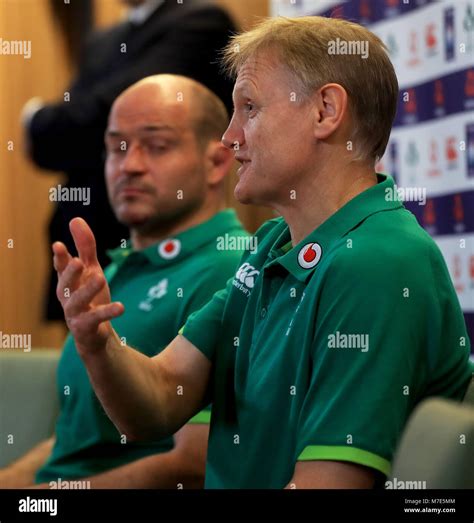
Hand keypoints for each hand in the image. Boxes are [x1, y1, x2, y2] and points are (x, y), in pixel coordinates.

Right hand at [53, 218, 123, 356]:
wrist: (96, 333)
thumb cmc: (91, 297)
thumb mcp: (92, 269)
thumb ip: (85, 247)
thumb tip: (75, 219)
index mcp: (68, 282)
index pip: (61, 268)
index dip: (60, 258)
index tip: (59, 245)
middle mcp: (68, 297)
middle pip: (65, 284)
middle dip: (70, 272)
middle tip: (78, 261)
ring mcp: (75, 314)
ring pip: (77, 302)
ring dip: (88, 290)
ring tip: (101, 277)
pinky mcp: (86, 328)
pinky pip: (96, 319)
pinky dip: (107, 312)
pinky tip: (120, 306)